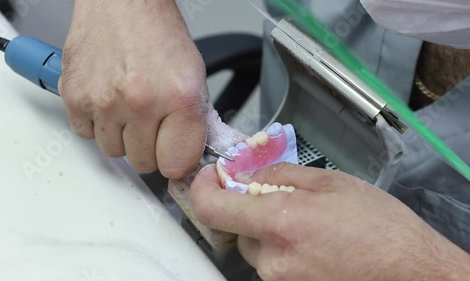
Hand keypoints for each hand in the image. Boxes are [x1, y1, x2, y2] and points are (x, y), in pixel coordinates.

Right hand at [59, 0, 207, 177]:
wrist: (122, 2)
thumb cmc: (158, 33)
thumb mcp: (194, 76)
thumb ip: (192, 121)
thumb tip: (188, 156)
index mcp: (179, 98)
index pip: (176, 164)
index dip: (176, 160)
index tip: (173, 154)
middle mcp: (141, 102)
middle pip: (144, 163)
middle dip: (150, 147)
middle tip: (151, 123)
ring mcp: (105, 102)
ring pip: (114, 151)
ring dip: (122, 136)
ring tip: (128, 106)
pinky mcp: (75, 97)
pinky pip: (86, 134)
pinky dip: (96, 123)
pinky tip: (107, 100)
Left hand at [190, 163, 469, 280]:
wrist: (413, 274)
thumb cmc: (381, 226)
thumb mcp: (332, 182)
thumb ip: (280, 175)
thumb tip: (247, 175)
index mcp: (280, 223)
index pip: (211, 208)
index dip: (203, 188)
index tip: (211, 176)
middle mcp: (272, 260)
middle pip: (236, 227)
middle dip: (251, 209)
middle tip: (283, 198)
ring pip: (255, 248)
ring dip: (269, 232)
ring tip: (309, 223)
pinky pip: (272, 265)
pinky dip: (282, 250)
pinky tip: (314, 243)